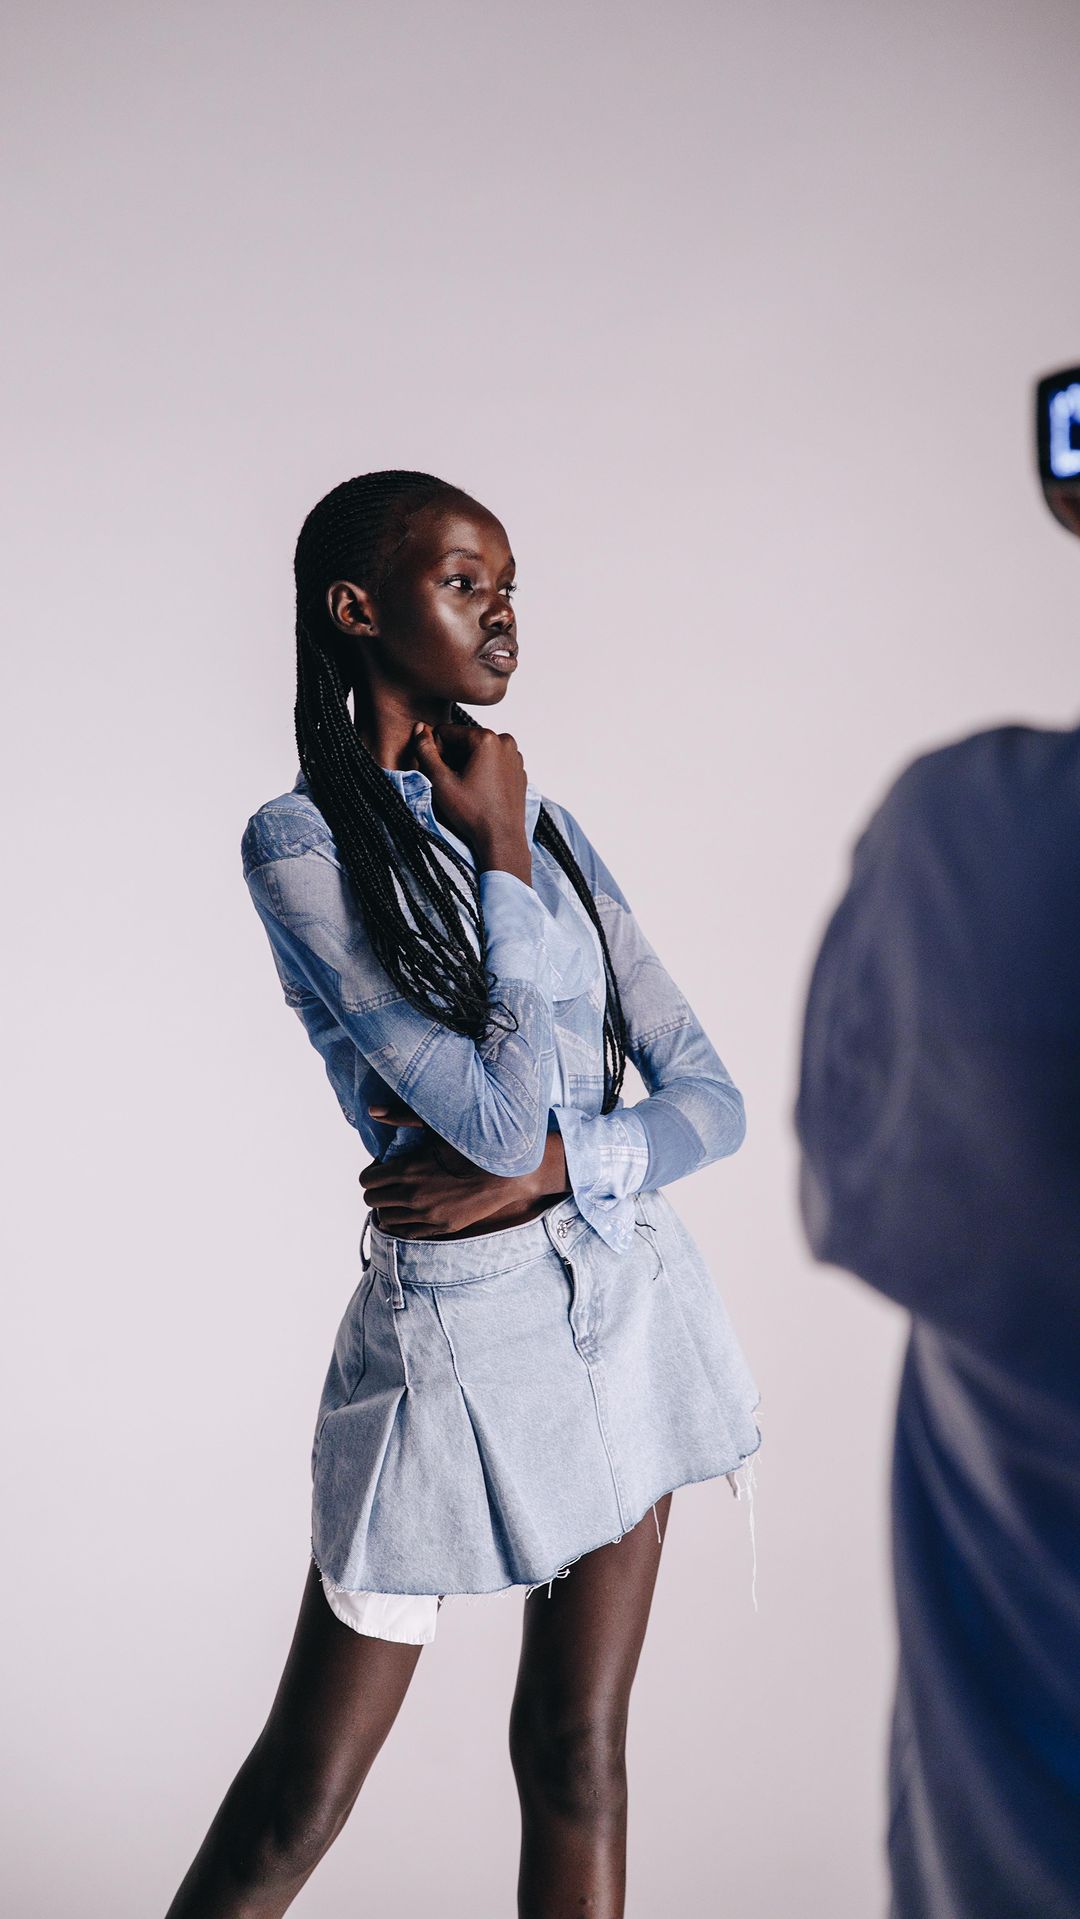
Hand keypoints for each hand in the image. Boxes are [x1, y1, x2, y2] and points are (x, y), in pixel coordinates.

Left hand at [360, 1094, 567, 1235]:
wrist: (505, 1171)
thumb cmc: (471, 1143)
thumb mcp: (436, 1125)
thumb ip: (401, 1117)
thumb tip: (372, 1110)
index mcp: (408, 1169)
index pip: (367, 1180)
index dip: (372, 1173)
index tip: (382, 1167)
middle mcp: (413, 1195)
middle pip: (372, 1200)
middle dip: (377, 1189)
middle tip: (390, 1181)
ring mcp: (427, 1215)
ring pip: (386, 1219)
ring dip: (388, 1207)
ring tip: (400, 1195)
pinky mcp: (441, 1227)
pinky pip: (406, 1233)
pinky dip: (403, 1222)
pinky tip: (411, 1210)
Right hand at [409, 721, 527, 854]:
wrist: (502, 839)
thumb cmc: (472, 812)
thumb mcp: (440, 781)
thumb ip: (426, 751)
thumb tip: (420, 728)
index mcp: (487, 738)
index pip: (447, 732)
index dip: (436, 752)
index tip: (440, 774)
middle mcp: (505, 741)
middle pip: (465, 740)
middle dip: (453, 757)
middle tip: (452, 783)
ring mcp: (515, 756)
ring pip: (479, 751)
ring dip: (467, 764)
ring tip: (466, 788)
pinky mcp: (519, 770)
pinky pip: (494, 762)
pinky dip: (484, 771)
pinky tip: (481, 791)